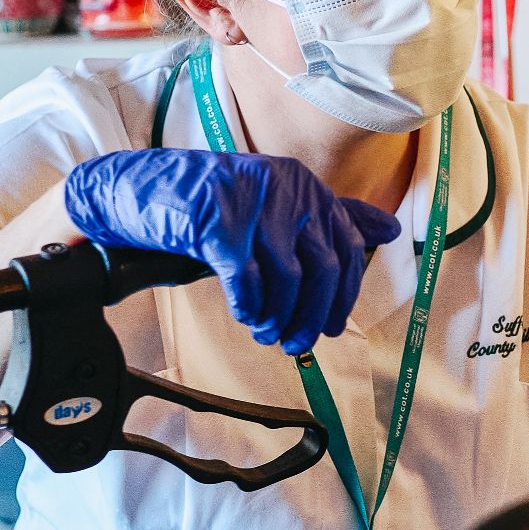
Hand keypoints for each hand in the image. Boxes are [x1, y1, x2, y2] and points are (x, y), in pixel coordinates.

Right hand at [61, 148, 401, 354]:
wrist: (139, 190)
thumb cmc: (211, 206)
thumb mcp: (276, 205)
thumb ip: (329, 217)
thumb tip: (389, 230)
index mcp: (306, 185)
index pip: (346, 248)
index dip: (343, 295)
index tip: (332, 328)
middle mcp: (287, 188)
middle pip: (321, 269)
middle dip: (313, 316)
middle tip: (297, 344)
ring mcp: (252, 203)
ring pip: (287, 279)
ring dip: (279, 317)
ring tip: (266, 333)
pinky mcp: (217, 222)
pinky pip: (246, 279)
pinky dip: (249, 306)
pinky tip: (245, 316)